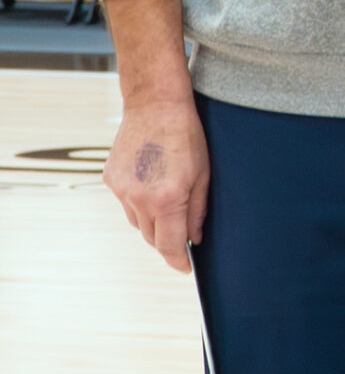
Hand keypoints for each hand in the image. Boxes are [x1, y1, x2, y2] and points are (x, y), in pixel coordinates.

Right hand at [106, 93, 209, 271]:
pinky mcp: (110, 180)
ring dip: (154, 223)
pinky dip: (140, 204)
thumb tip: (194, 237)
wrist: (155, 104)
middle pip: (151, 238)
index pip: (169, 244)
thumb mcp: (203, 173)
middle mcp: (139, 198)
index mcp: (166, 198)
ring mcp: (121, 190)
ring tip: (170, 206)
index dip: (178, 260)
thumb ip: (198, 210)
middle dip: (168, 242)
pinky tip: (153, 187)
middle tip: (183, 239)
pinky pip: (126, 204)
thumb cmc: (186, 134)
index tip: (186, 268)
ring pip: (138, 223)